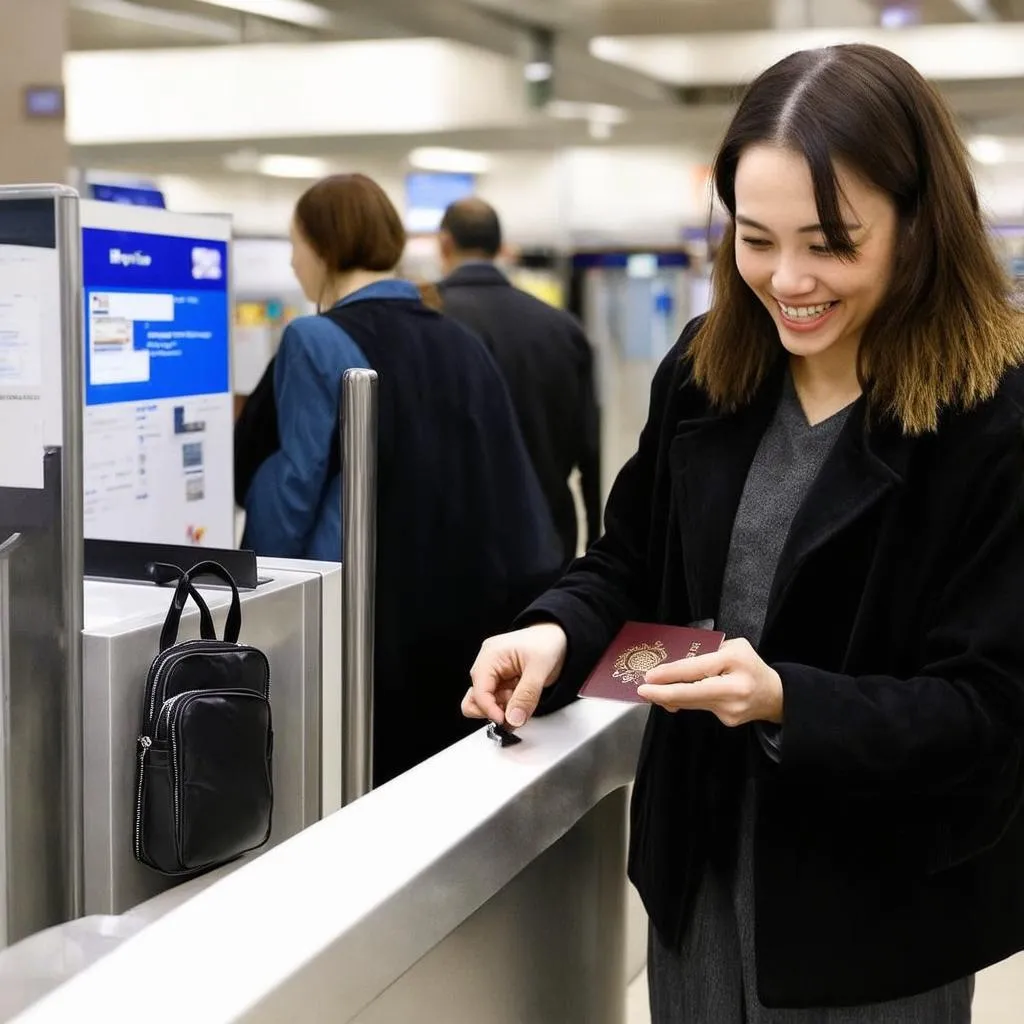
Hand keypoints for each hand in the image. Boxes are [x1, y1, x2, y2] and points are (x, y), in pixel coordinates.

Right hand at [463, 623, 567, 728]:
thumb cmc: (548, 642)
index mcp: (490, 655)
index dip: (490, 710)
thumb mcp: (540, 669)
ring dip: (503, 708)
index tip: (505, 721)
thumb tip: (513, 719)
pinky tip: (522, 698)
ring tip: (522, 700)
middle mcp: (487, 664)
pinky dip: (509, 706)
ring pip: (486, 703)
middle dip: (495, 709)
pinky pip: (498, 701)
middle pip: (475, 699)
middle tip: (515, 711)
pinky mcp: (501, 682)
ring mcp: (493, 674)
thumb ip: (526, 695)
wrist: (559, 637)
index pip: (479, 691)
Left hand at [636, 637, 782, 726]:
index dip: (670, 674)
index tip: (650, 676)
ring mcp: (731, 709)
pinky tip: (674, 696)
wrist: (774, 695)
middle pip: (691, 693)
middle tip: (642, 690)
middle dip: (662, 693)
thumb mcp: (733, 647)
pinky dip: (686, 702)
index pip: (696, 669)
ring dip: (669, 697)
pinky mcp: (727, 721)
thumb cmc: (750, 665)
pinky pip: (700, 709)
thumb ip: (707, 651)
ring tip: (653, 691)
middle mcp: (734, 688)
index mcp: (735, 662)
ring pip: (691, 703)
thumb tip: (676, 660)